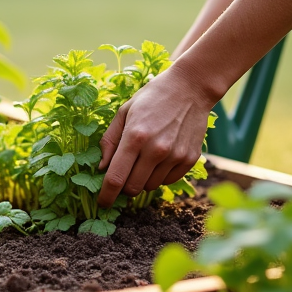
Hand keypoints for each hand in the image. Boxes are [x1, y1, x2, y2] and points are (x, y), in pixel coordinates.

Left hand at [97, 65, 215, 206]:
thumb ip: (110, 141)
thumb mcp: (124, 112)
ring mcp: (175, 156)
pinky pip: (168, 181)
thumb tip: (101, 168)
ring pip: (150, 187)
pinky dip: (160, 176)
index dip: (106, 196)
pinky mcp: (190, 159)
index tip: (102, 203)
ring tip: (145, 158)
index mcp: (135, 137)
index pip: (115, 179)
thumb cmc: (152, 97)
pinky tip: (161, 158)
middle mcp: (155, 150)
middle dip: (124, 186)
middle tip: (124, 173)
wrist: (190, 88)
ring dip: (142, 179)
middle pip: (132, 188)